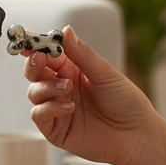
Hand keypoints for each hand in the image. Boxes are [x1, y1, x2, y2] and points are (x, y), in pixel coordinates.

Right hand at [20, 25, 154, 164]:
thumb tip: (65, 30)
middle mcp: (61, 87)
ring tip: (67, 88)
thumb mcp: (105, 73)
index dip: (36, 47)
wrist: (136, 135)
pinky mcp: (55, 129)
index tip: (28, 41)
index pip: (47, 55)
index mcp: (72, 70)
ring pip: (34, 92)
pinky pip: (39, 114)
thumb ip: (82, 54)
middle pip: (34, 72)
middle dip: (33, 64)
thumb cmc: (126, 102)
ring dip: (46, 87)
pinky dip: (49, 108)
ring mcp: (57, 108)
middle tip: (40, 59)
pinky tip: (70, 107)